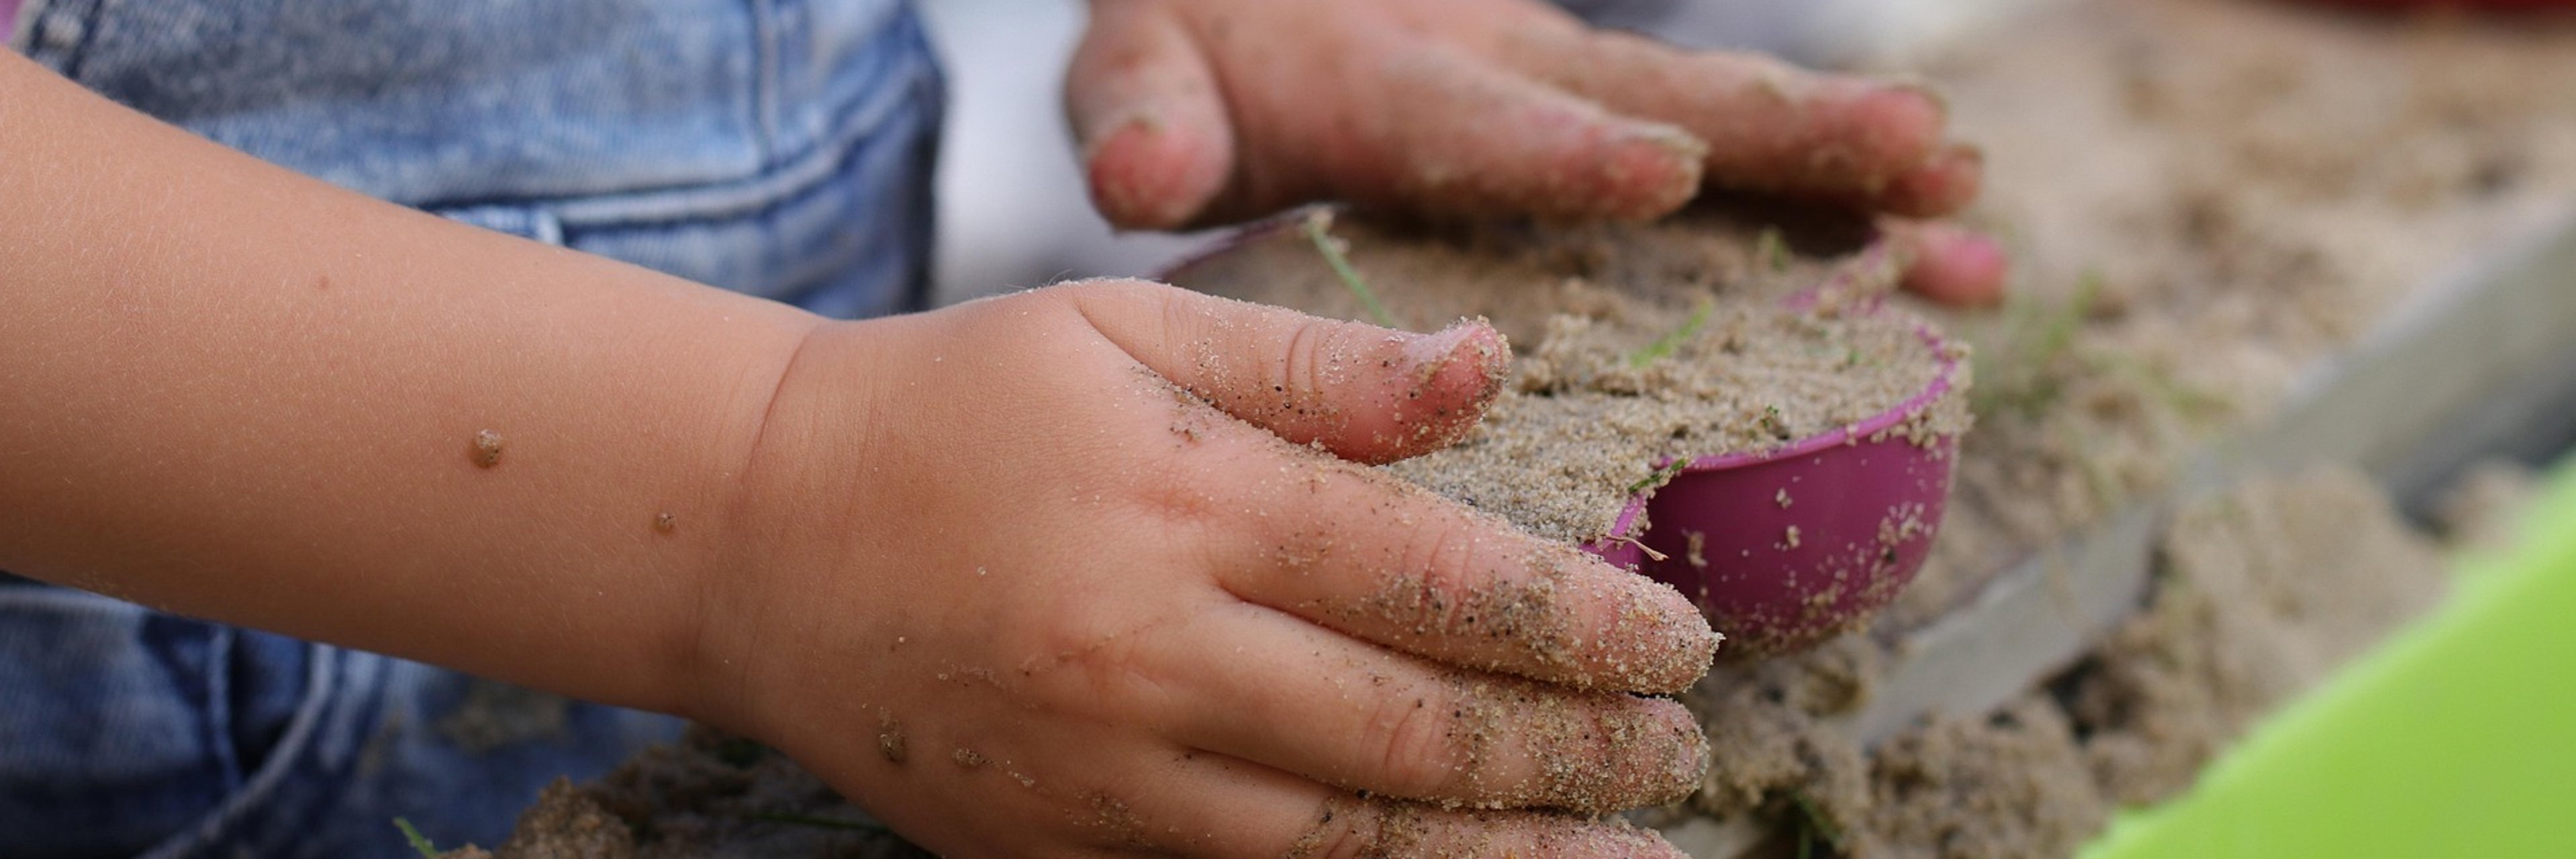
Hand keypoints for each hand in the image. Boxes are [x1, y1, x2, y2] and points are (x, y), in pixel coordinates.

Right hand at [687, 282, 1721, 856]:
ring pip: (1348, 848)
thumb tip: (1491, 375)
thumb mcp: (1125, 329)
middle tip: (1680, 750)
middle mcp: (1151, 654)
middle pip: (1416, 732)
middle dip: (1575, 752)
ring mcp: (1101, 777)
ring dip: (1508, 856)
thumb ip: (1315, 364)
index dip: (1581, 622)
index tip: (1683, 642)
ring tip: (1625, 851)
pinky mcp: (1057, 853)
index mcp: (1184, 503)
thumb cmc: (960, 407)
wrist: (756, 536)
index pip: (1435, 577)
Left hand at [1067, 0, 2006, 304]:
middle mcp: (1509, 73)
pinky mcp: (1615, 127)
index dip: (1563, 150)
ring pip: (1726, 130)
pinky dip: (1848, 209)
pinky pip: (1744, 167)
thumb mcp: (1142, 76)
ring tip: (1969, 204)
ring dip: (1846, 167)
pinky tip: (1958, 257)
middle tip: (1917, 154)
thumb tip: (1143, 172)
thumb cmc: (1194, 54)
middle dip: (1783, 135)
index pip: (1480, 120)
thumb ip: (1144, 116)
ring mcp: (1578, 97)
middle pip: (1657, 103)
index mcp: (1389, 78)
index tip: (1655, 170)